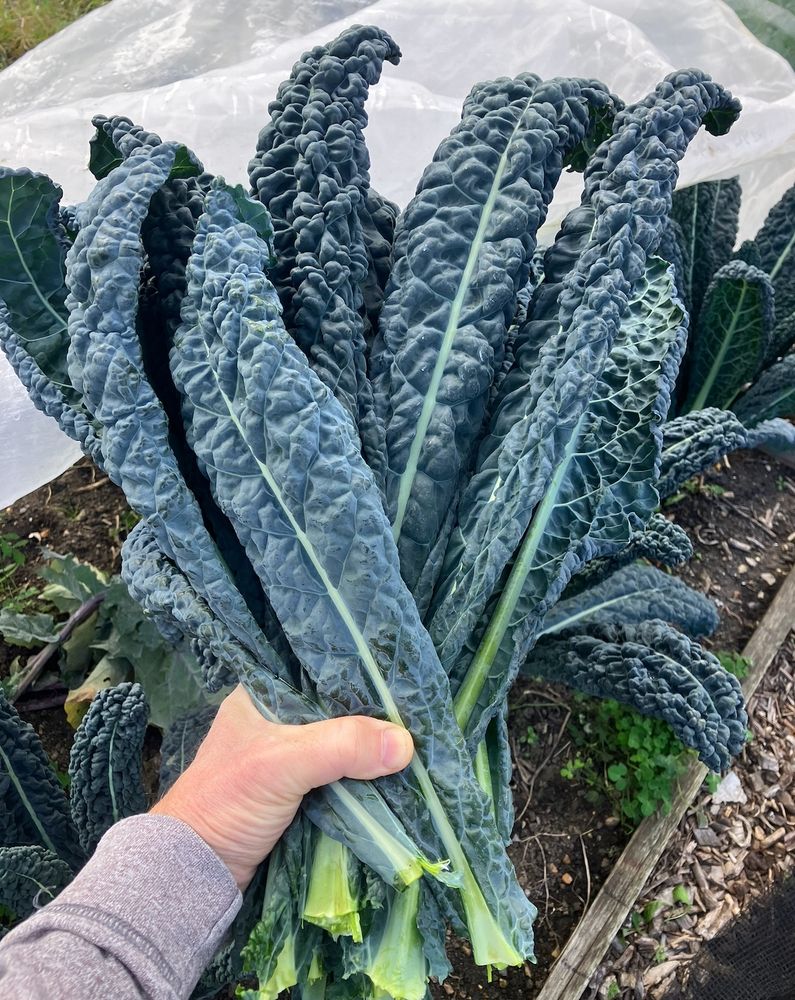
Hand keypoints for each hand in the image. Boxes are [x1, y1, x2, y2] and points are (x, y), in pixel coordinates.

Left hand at [151, 686, 413, 888]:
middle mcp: (276, 718)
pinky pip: (340, 775)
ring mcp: (286, 757)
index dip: (359, 673)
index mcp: (262, 693)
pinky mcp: (297, 791)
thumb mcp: (283, 763)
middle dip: (372, 715)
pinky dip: (363, 777)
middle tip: (418, 712)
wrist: (196, 871)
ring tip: (416, 740)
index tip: (400, 676)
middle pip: (337, 708)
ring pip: (341, 743)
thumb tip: (405, 744)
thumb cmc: (228, 801)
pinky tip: (393, 773)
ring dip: (370, 749)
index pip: (319, 669)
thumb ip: (341, 747)